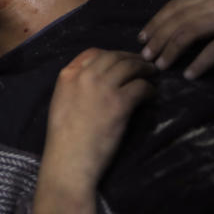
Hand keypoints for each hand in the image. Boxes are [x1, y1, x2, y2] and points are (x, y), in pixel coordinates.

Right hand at [43, 48, 154, 189]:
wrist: (69, 160)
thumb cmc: (63, 139)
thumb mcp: (61, 102)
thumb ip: (75, 86)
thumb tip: (98, 82)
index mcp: (67, 75)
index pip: (93, 53)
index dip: (111, 54)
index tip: (121, 60)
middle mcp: (85, 75)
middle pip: (114, 56)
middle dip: (130, 58)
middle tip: (143, 64)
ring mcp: (103, 87)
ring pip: (129, 67)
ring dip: (144, 68)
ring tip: (152, 74)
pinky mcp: (119, 102)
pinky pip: (140, 86)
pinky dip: (149, 89)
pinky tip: (152, 94)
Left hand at [138, 0, 213, 78]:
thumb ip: (210, 12)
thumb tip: (184, 29)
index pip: (176, 6)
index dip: (156, 22)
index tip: (142, 37)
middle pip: (178, 18)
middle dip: (158, 37)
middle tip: (145, 55)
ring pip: (189, 31)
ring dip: (171, 49)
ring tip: (160, 65)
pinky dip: (199, 63)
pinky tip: (189, 75)